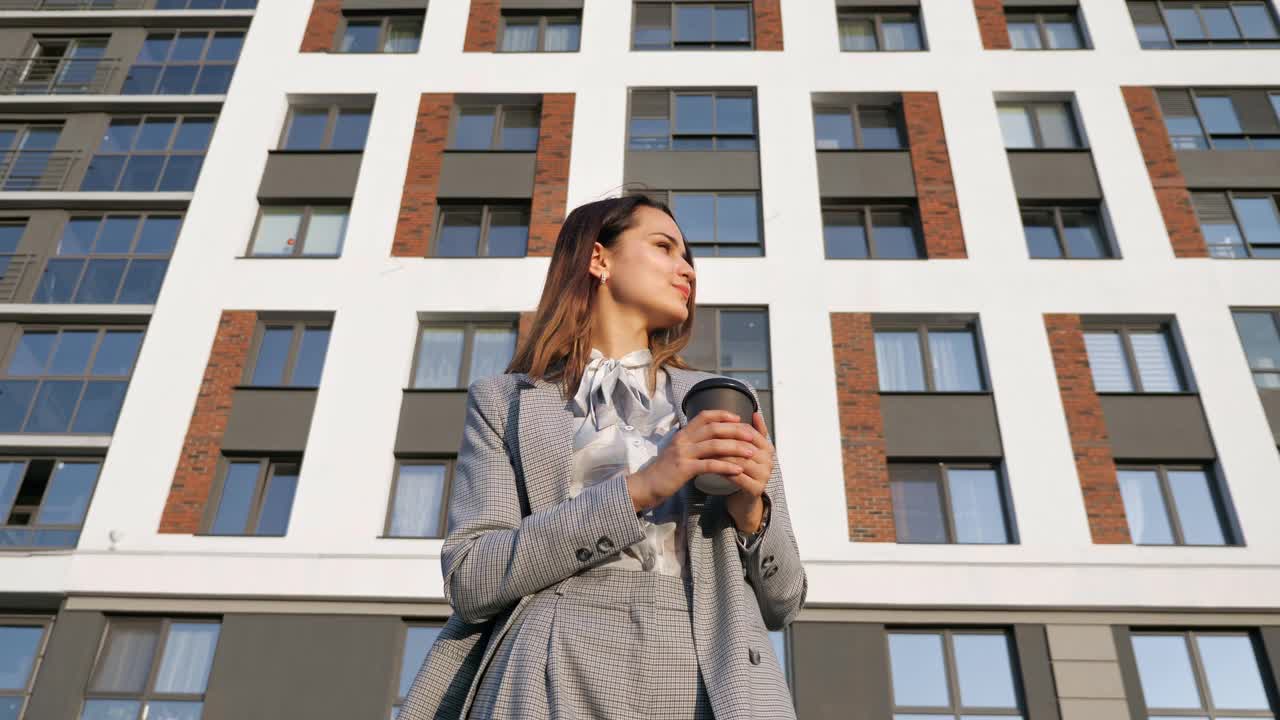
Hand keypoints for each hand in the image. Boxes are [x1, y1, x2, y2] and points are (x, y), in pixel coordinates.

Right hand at [626, 409, 758, 511]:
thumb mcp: (676, 452)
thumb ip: (691, 444)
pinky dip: (726, 466)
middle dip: (735, 430)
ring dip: (735, 448)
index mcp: (682, 434)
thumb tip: (708, 440)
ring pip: (714, 445)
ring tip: (751, 452)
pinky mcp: (684, 469)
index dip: (722, 414)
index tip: (738, 417)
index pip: (704, 416)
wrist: (645, 486)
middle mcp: (683, 440)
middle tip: (752, 435)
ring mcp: (683, 454)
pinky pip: (709, 465)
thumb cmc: (663, 471)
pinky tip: (738, 470)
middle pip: (713, 429)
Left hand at [718, 412, 773, 533]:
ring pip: (740, 460)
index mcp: (768, 449)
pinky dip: (724, 470)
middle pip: (745, 446)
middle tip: (706, 438)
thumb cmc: (744, 472)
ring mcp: (764, 476)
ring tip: (706, 451)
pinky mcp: (756, 489)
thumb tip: (755, 412)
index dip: (732, 428)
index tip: (714, 426)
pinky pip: (738, 477)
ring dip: (722, 456)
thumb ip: (752, 432)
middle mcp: (769, 461)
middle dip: (725, 441)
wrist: (744, 500)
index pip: (750, 432)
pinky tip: (712, 467)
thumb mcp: (748, 450)